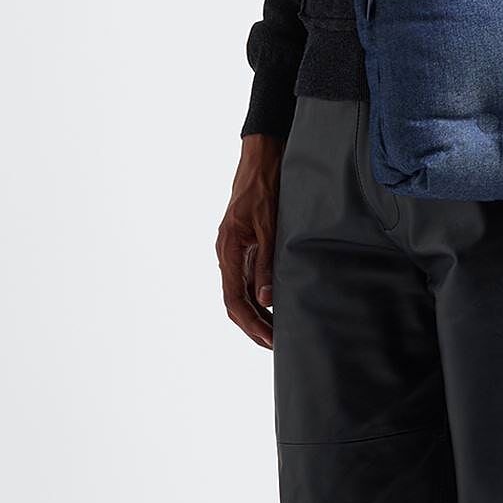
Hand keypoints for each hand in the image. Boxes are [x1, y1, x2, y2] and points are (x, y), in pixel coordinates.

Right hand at [218, 133, 283, 348]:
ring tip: (275, 332)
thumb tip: (265, 300)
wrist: (262, 158)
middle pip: (233, 301)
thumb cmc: (264, 187)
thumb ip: (266, 263)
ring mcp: (234, 250)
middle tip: (274, 344)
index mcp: (228, 250)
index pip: (233, 298)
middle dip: (252, 325)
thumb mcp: (269, 227)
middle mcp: (227, 253)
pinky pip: (246, 278)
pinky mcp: (244, 245)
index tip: (268, 339)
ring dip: (255, 313)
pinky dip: (257, 296)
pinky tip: (273, 306)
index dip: (250, 322)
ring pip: (239, 292)